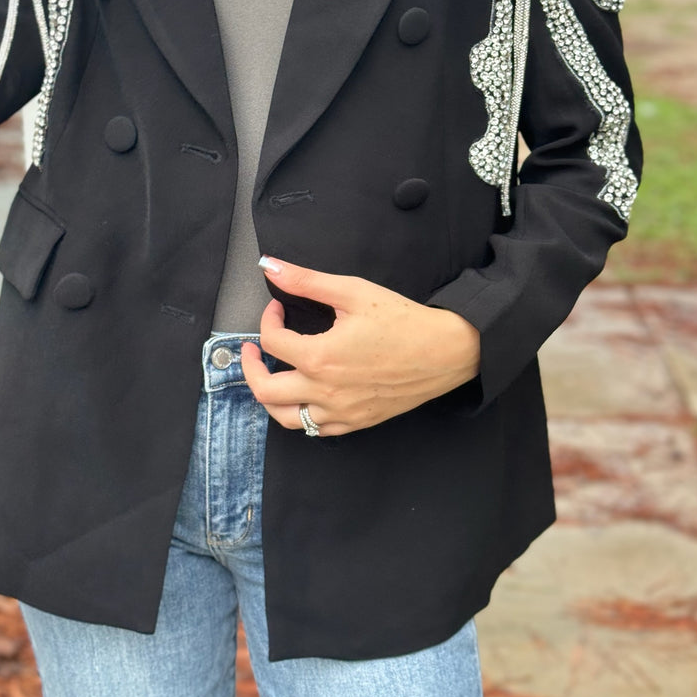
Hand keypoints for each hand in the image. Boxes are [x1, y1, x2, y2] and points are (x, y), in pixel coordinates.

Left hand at [240, 257, 480, 435]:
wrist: (447, 351)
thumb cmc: (404, 320)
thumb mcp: (354, 292)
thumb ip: (307, 282)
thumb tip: (272, 266)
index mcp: (320, 357)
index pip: (272, 341)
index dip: (268, 319)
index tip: (278, 307)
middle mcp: (325, 391)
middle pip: (265, 389)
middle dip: (250, 366)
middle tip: (253, 349)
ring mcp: (340, 412)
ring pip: (284, 418)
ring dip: (269, 396)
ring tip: (271, 375)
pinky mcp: (356, 422)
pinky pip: (314, 429)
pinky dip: (299, 414)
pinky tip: (303, 396)